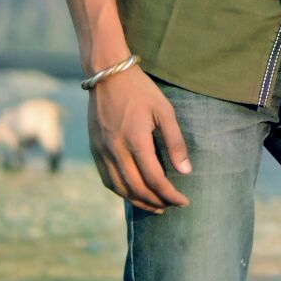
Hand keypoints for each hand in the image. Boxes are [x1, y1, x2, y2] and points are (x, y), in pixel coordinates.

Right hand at [87, 65, 190, 212]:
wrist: (108, 74)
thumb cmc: (140, 90)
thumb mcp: (164, 110)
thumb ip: (175, 142)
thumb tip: (186, 171)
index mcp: (136, 140)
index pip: (155, 179)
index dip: (170, 195)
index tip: (184, 201)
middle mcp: (116, 150)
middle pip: (137, 188)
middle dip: (157, 201)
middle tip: (171, 205)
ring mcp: (102, 151)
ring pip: (120, 189)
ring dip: (139, 201)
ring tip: (155, 206)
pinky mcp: (94, 150)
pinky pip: (107, 180)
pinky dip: (122, 192)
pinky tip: (133, 193)